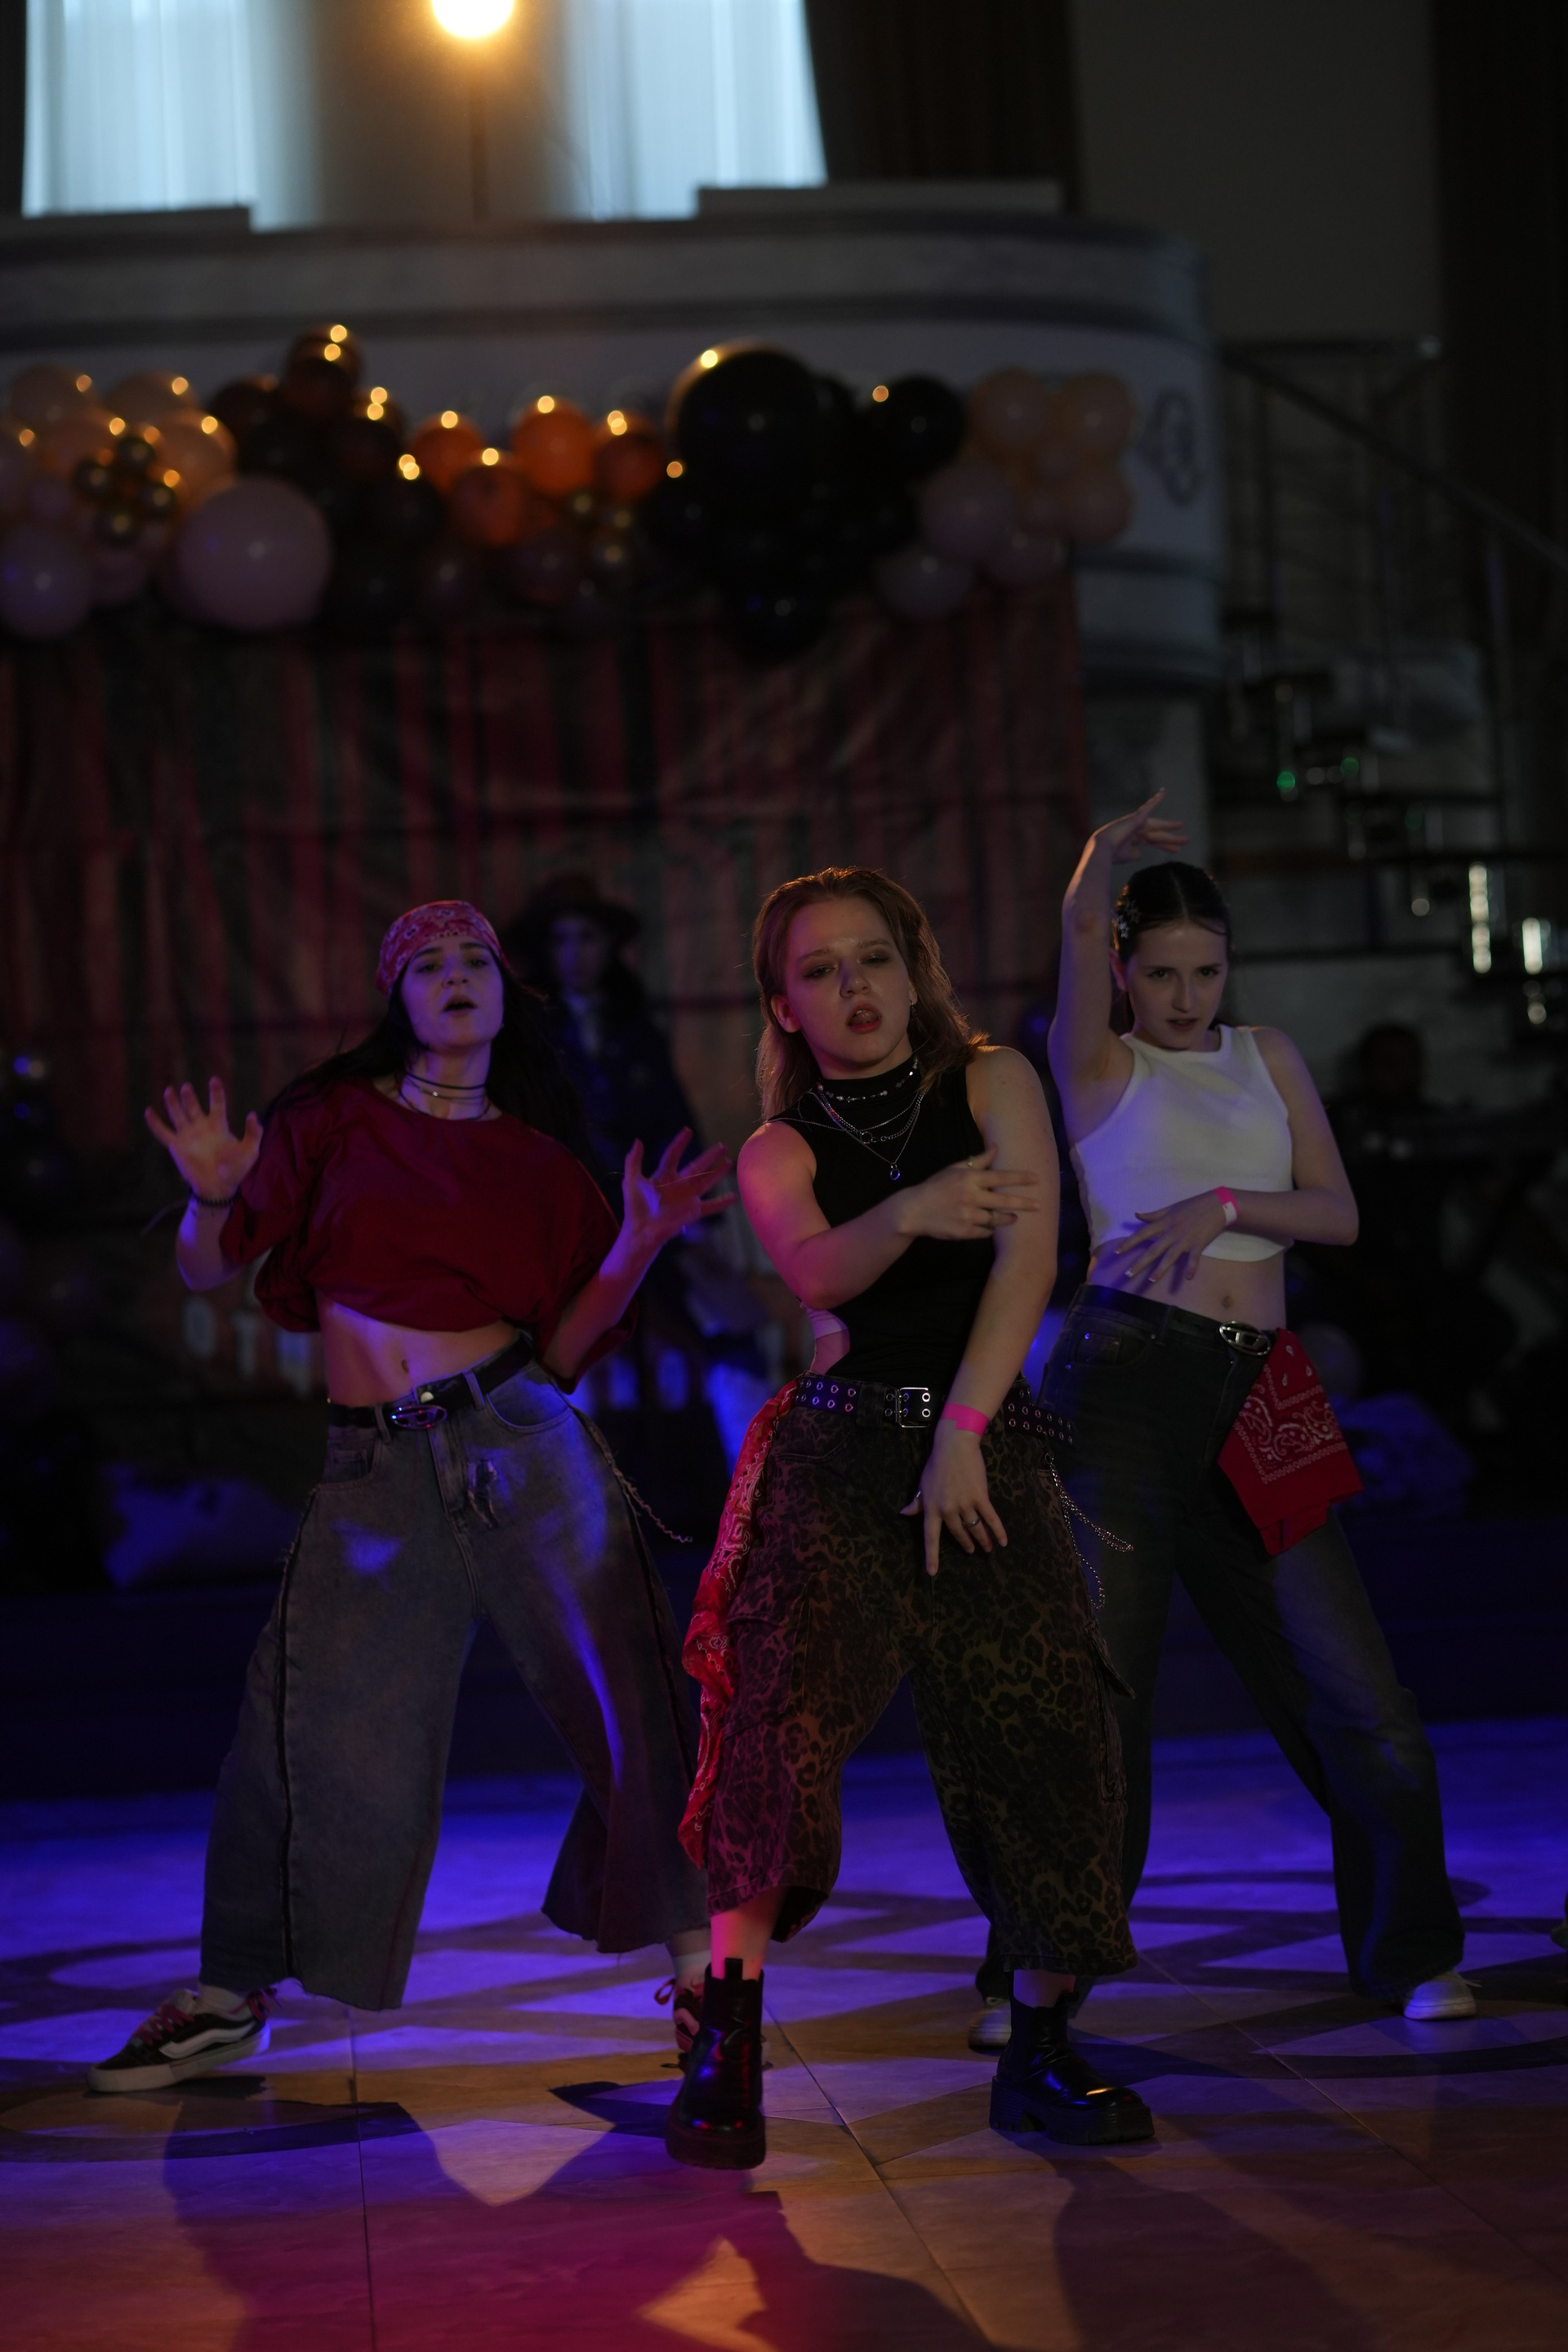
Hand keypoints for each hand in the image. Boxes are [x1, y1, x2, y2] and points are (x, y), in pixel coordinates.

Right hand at [144, 1079, 261, 1198]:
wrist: (218, 1187)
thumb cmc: (236, 1170)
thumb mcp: (250, 1151)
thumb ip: (254, 1133)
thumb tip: (252, 1114)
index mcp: (219, 1127)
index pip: (217, 1105)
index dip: (215, 1093)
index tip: (214, 1080)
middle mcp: (201, 1129)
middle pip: (193, 1108)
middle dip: (189, 1097)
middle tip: (186, 1086)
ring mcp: (188, 1137)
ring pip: (178, 1115)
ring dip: (173, 1103)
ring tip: (169, 1090)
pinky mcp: (177, 1147)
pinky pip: (163, 1133)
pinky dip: (155, 1123)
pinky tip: (148, 1111)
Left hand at [620, 1130, 734, 1257]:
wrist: (641, 1231)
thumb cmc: (634, 1208)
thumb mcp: (631, 1181)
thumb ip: (633, 1161)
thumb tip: (638, 1140)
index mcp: (662, 1177)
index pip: (673, 1155)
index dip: (679, 1143)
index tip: (687, 1131)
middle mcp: (677, 1185)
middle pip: (696, 1166)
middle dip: (709, 1156)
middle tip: (722, 1145)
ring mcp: (686, 1198)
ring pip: (706, 1182)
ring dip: (718, 1172)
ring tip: (729, 1162)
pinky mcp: (693, 1212)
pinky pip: (711, 1206)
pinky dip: (722, 1202)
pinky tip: (734, 1196)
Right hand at [900, 1145, 1039, 1240]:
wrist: (914, 1210)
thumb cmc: (936, 1187)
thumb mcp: (955, 1169)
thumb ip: (978, 1160)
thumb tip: (996, 1148)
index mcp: (970, 1178)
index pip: (1000, 1176)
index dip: (1020, 1178)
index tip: (1036, 1179)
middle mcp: (971, 1196)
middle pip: (1003, 1200)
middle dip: (1023, 1203)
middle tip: (1039, 1205)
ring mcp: (968, 1216)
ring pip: (995, 1219)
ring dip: (1007, 1219)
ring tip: (1014, 1218)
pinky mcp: (964, 1232)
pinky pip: (984, 1232)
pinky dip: (989, 1229)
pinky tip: (991, 1227)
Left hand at [901, 1420, 1005, 1575]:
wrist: (954, 1446)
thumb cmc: (937, 1464)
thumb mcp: (922, 1485)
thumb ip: (916, 1503)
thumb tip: (904, 1513)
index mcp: (931, 1508)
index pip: (930, 1537)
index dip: (931, 1556)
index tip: (932, 1572)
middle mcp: (947, 1509)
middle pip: (958, 1534)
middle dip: (966, 1544)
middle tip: (972, 1551)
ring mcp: (965, 1504)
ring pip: (975, 1528)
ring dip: (983, 1540)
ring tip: (988, 1549)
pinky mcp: (980, 1497)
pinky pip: (990, 1518)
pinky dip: (998, 1531)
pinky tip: (1003, 1541)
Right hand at [1092, 789, 1189, 864]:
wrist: (1104, 848)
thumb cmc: (1111, 854)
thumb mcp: (1125, 856)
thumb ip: (1132, 855)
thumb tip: (1140, 855)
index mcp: (1134, 840)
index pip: (1153, 842)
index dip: (1165, 846)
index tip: (1176, 851)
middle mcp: (1137, 830)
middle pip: (1158, 835)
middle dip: (1171, 839)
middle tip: (1186, 841)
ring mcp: (1137, 824)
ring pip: (1157, 825)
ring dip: (1169, 825)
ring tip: (1182, 826)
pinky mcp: (1137, 818)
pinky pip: (1149, 806)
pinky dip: (1156, 799)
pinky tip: (1164, 792)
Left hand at [1110, 1190, 1228, 1287]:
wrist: (1217, 1204)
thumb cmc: (1193, 1206)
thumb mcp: (1170, 1208)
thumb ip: (1153, 1215)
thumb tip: (1136, 1215)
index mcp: (1164, 1223)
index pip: (1142, 1233)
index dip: (1129, 1243)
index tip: (1116, 1252)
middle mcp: (1172, 1232)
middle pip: (1153, 1249)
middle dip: (1140, 1262)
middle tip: (1128, 1274)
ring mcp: (1185, 1239)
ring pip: (1170, 1256)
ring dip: (1161, 1269)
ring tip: (1151, 1280)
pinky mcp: (1199, 1244)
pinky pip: (1194, 1258)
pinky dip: (1191, 1268)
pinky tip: (1188, 1278)